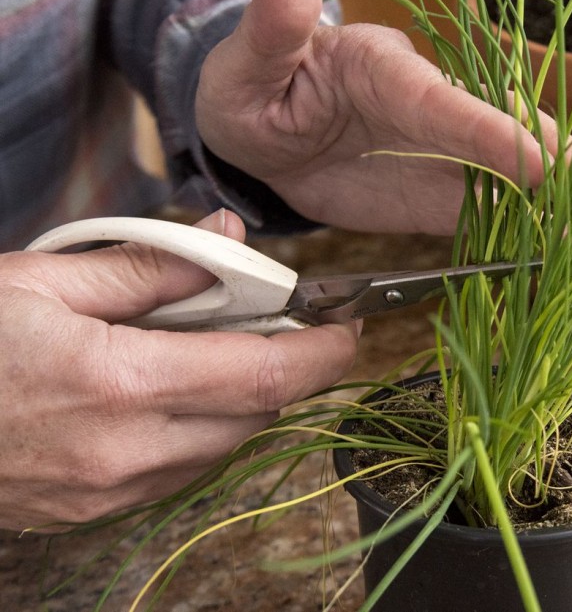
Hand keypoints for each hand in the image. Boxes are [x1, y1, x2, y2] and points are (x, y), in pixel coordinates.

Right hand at [0, 210, 357, 531]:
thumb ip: (150, 265)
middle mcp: (124, 452)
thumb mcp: (43, 280)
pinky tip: (163, 390)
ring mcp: (108, 491)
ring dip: (237, 398)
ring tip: (205, 350)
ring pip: (222, 445)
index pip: (265, 376)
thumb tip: (227, 243)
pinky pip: (179, 469)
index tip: (347, 327)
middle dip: (280, 369)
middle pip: (254, 413)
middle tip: (273, 323)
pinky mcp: (91, 509)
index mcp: (119, 384)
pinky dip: (197, 428)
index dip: (322, 352)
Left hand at [195, 0, 563, 235]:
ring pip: (515, 183)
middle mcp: (433, 112)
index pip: (446, 101)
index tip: (544, 160)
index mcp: (389, 72)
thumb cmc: (251, 85)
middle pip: (506, 138)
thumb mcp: (248, 57)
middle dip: (560, 173)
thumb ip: (273, 26)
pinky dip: (533, 242)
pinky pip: (493, 219)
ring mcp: (445, 157)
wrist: (262, 134)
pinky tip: (570, 266)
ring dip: (564, 216)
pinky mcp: (443, 196)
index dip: (494, 130)